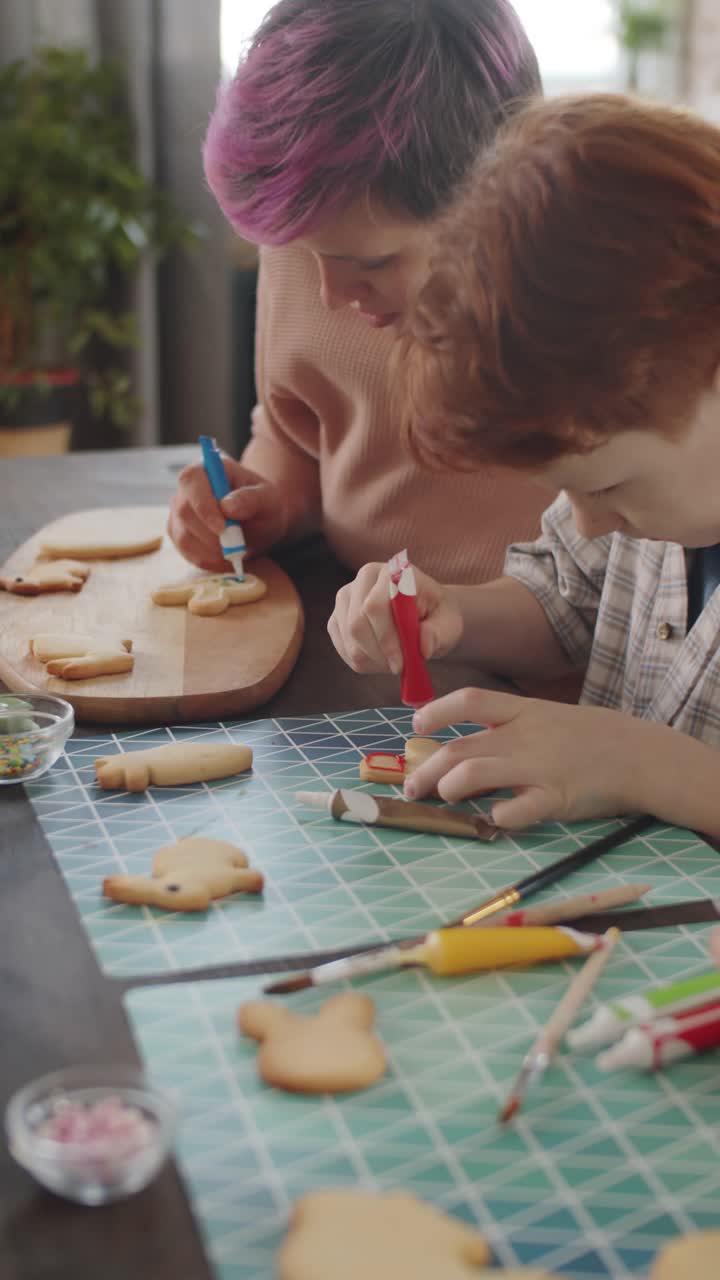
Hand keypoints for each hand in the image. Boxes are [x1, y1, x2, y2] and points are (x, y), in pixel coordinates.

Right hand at [167, 459, 288, 569]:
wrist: (259, 522)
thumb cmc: (263, 505)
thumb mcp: (268, 499)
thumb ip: (251, 499)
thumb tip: (227, 506)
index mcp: (207, 468)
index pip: (192, 480)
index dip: (203, 505)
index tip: (222, 528)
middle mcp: (187, 488)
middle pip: (184, 512)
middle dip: (211, 535)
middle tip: (237, 545)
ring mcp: (178, 512)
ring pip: (184, 536)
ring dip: (212, 550)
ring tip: (236, 549)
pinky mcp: (179, 534)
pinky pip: (187, 552)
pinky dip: (209, 560)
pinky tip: (226, 556)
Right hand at [327, 562, 463, 674]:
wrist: (426, 616)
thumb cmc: (438, 617)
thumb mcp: (448, 624)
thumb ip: (438, 633)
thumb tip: (424, 646)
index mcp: (391, 573)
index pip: (374, 606)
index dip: (385, 639)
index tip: (401, 664)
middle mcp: (362, 581)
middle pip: (356, 624)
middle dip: (378, 654)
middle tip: (399, 668)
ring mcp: (346, 600)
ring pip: (348, 640)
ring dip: (372, 660)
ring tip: (395, 662)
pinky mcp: (337, 619)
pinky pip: (343, 649)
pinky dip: (363, 662)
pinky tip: (382, 660)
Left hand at [403, 687, 648, 827]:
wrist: (637, 754)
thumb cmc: (584, 737)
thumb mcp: (544, 718)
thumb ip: (505, 729)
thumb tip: (458, 749)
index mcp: (521, 711)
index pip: (469, 701)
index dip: (436, 711)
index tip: (415, 726)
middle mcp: (523, 736)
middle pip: (458, 748)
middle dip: (425, 770)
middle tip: (412, 788)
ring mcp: (538, 766)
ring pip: (473, 773)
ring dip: (449, 787)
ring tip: (445, 797)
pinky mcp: (555, 798)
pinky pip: (516, 809)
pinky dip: (496, 816)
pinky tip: (492, 818)